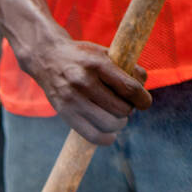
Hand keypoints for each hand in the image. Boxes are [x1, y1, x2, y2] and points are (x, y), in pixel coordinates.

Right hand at [22, 31, 151, 144]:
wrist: (47, 58)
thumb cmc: (82, 57)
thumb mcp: (104, 54)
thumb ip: (126, 68)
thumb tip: (143, 88)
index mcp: (98, 64)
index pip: (129, 88)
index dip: (143, 99)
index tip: (145, 103)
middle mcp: (84, 82)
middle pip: (121, 109)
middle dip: (129, 110)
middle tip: (126, 107)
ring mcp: (73, 99)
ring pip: (109, 123)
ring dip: (119, 124)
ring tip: (118, 118)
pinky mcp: (65, 113)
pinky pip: (92, 135)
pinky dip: (106, 138)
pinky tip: (110, 134)